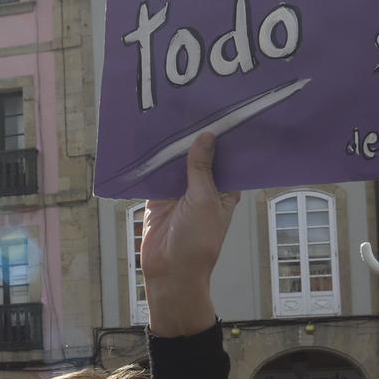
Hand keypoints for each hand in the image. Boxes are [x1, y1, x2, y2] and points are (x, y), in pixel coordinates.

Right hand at [140, 132, 238, 335]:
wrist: (170, 272)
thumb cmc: (197, 241)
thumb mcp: (204, 200)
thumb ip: (201, 168)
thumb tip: (206, 136)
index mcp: (225, 191)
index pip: (228, 160)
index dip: (225, 140)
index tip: (224, 112)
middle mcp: (204, 189)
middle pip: (200, 158)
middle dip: (196, 139)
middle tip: (193, 106)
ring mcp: (180, 194)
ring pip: (177, 165)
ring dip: (173, 149)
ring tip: (171, 116)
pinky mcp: (158, 199)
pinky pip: (155, 176)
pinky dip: (153, 163)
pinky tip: (150, 140)